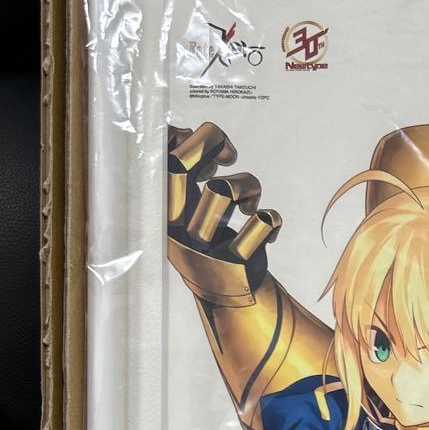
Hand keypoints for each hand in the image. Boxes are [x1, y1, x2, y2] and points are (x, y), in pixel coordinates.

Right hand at [167, 122, 281, 279]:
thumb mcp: (187, 207)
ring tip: (250, 203)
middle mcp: (175, 227)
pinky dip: (271, 219)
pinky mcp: (233, 263)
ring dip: (247, 185)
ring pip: (223, 190)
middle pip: (177, 165)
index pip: (157, 158)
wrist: (230, 296)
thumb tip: (183, 132)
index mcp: (162, 209)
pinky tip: (268, 225)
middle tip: (230, 156)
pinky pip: (260, 226)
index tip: (208, 150)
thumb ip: (184, 172)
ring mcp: (202, 246)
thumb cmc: (209, 240)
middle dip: (208, 142)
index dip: (182, 137)